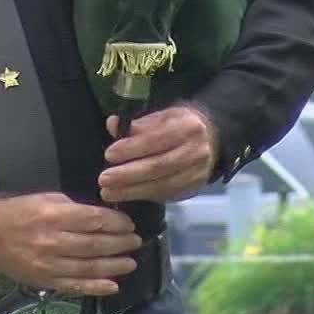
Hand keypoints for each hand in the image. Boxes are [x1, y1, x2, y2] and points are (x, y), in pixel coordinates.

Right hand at [0, 192, 141, 297]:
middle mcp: (53, 241)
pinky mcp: (45, 282)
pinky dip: (96, 287)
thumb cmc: (18, 212)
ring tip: (130, 262)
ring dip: (114, 266)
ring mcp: (49, 265)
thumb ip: (74, 208)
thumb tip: (102, 216)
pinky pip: (75, 286)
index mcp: (53, 216)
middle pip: (95, 244)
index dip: (116, 224)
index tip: (129, 225)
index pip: (93, 220)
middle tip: (135, 242)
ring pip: (89, 267)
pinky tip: (113, 286)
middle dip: (120, 244)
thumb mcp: (46, 199)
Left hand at [99, 103, 217, 204]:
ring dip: (131, 190)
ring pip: (161, 185)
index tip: (109, 154)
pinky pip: (165, 195)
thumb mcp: (161, 117)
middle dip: (127, 174)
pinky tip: (125, 195)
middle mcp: (196, 151)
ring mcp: (197, 173)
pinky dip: (142, 196)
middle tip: (103, 179)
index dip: (131, 148)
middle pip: (158, 166)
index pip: (156, 139)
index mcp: (187, 126)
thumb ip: (136, 124)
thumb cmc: (177, 126)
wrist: (210, 139)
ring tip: (108, 192)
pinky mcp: (193, 189)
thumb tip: (112, 124)